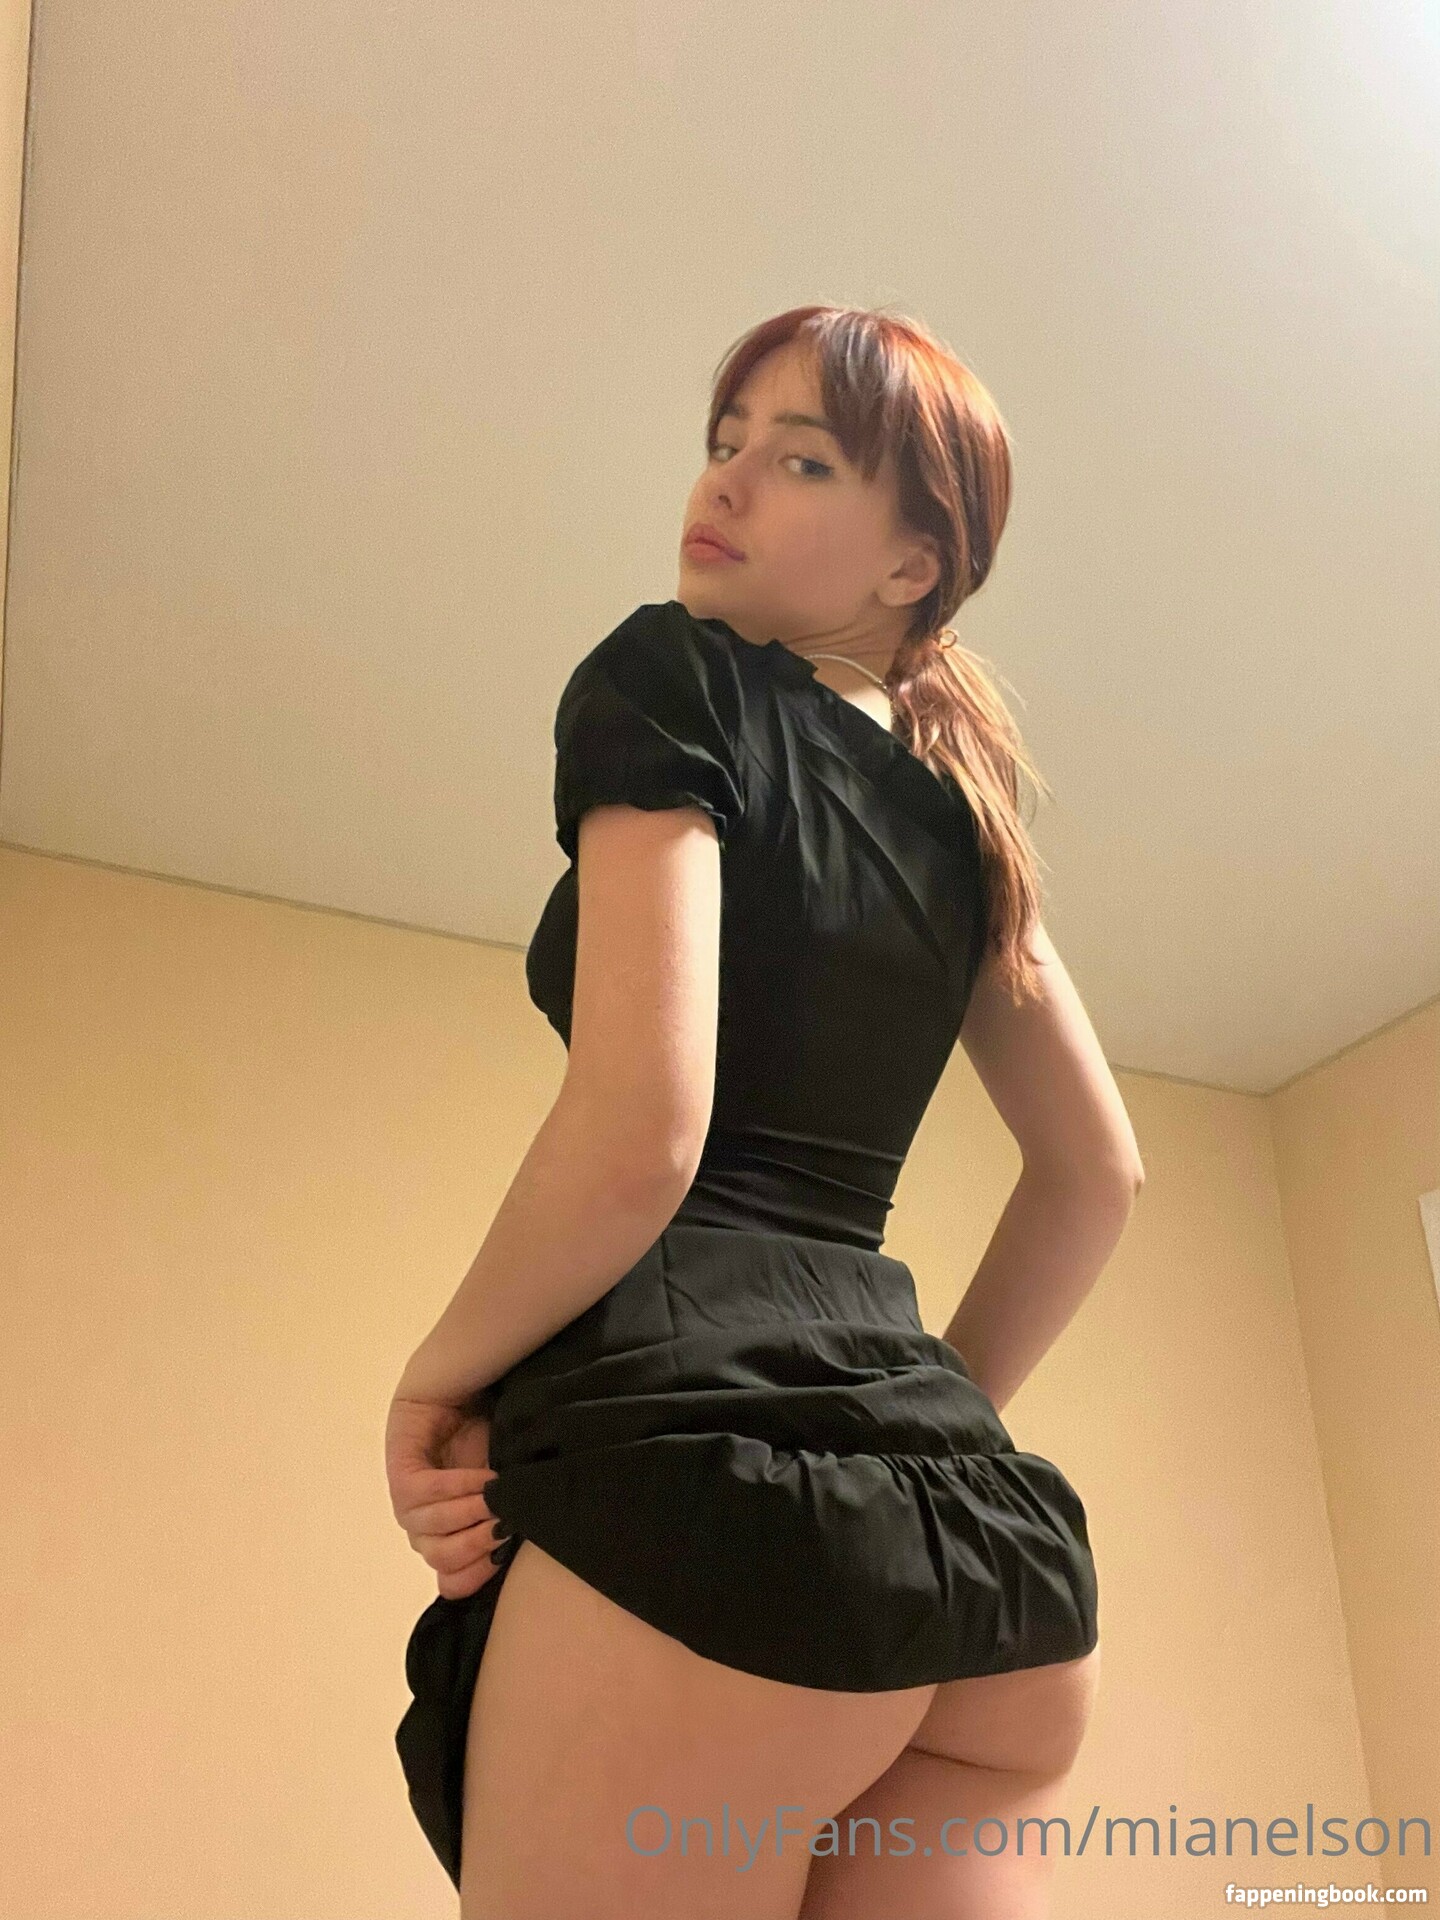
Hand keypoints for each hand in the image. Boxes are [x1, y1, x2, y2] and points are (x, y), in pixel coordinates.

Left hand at [385, 1394, 507, 1599]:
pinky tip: (484, 1477)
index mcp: (450, 1534)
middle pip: (442, 1561)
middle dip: (477, 1546)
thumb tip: (529, 1547)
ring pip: (430, 1533)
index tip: (507, 1553)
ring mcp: (408, 1502)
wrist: (465, 1380)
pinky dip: (457, 1488)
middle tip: (507, 1523)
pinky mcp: (399, 1472)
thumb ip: (510, 1514)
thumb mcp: (508, 1481)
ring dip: (468, 1515)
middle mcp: (425, 1526)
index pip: (454, 1581)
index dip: (480, 1574)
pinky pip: (423, 1494)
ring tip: (498, 1497)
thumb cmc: (493, 1432)